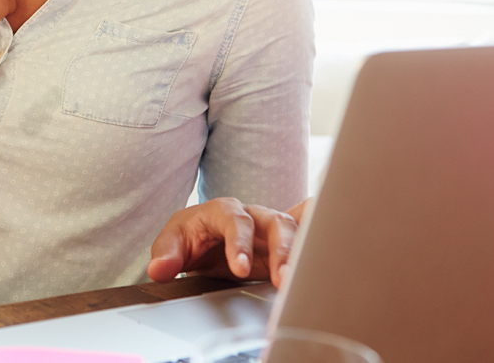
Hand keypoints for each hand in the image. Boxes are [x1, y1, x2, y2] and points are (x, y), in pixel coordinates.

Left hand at [147, 197, 308, 287]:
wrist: (203, 238)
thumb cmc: (190, 236)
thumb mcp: (172, 243)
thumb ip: (166, 255)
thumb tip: (158, 270)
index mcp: (224, 210)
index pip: (236, 221)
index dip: (239, 243)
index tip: (239, 269)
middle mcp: (252, 215)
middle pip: (275, 222)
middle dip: (281, 250)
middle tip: (282, 278)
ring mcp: (270, 227)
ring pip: (294, 231)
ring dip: (299, 255)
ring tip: (297, 282)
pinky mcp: (283, 243)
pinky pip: (308, 231)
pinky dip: (322, 233)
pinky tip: (335, 245)